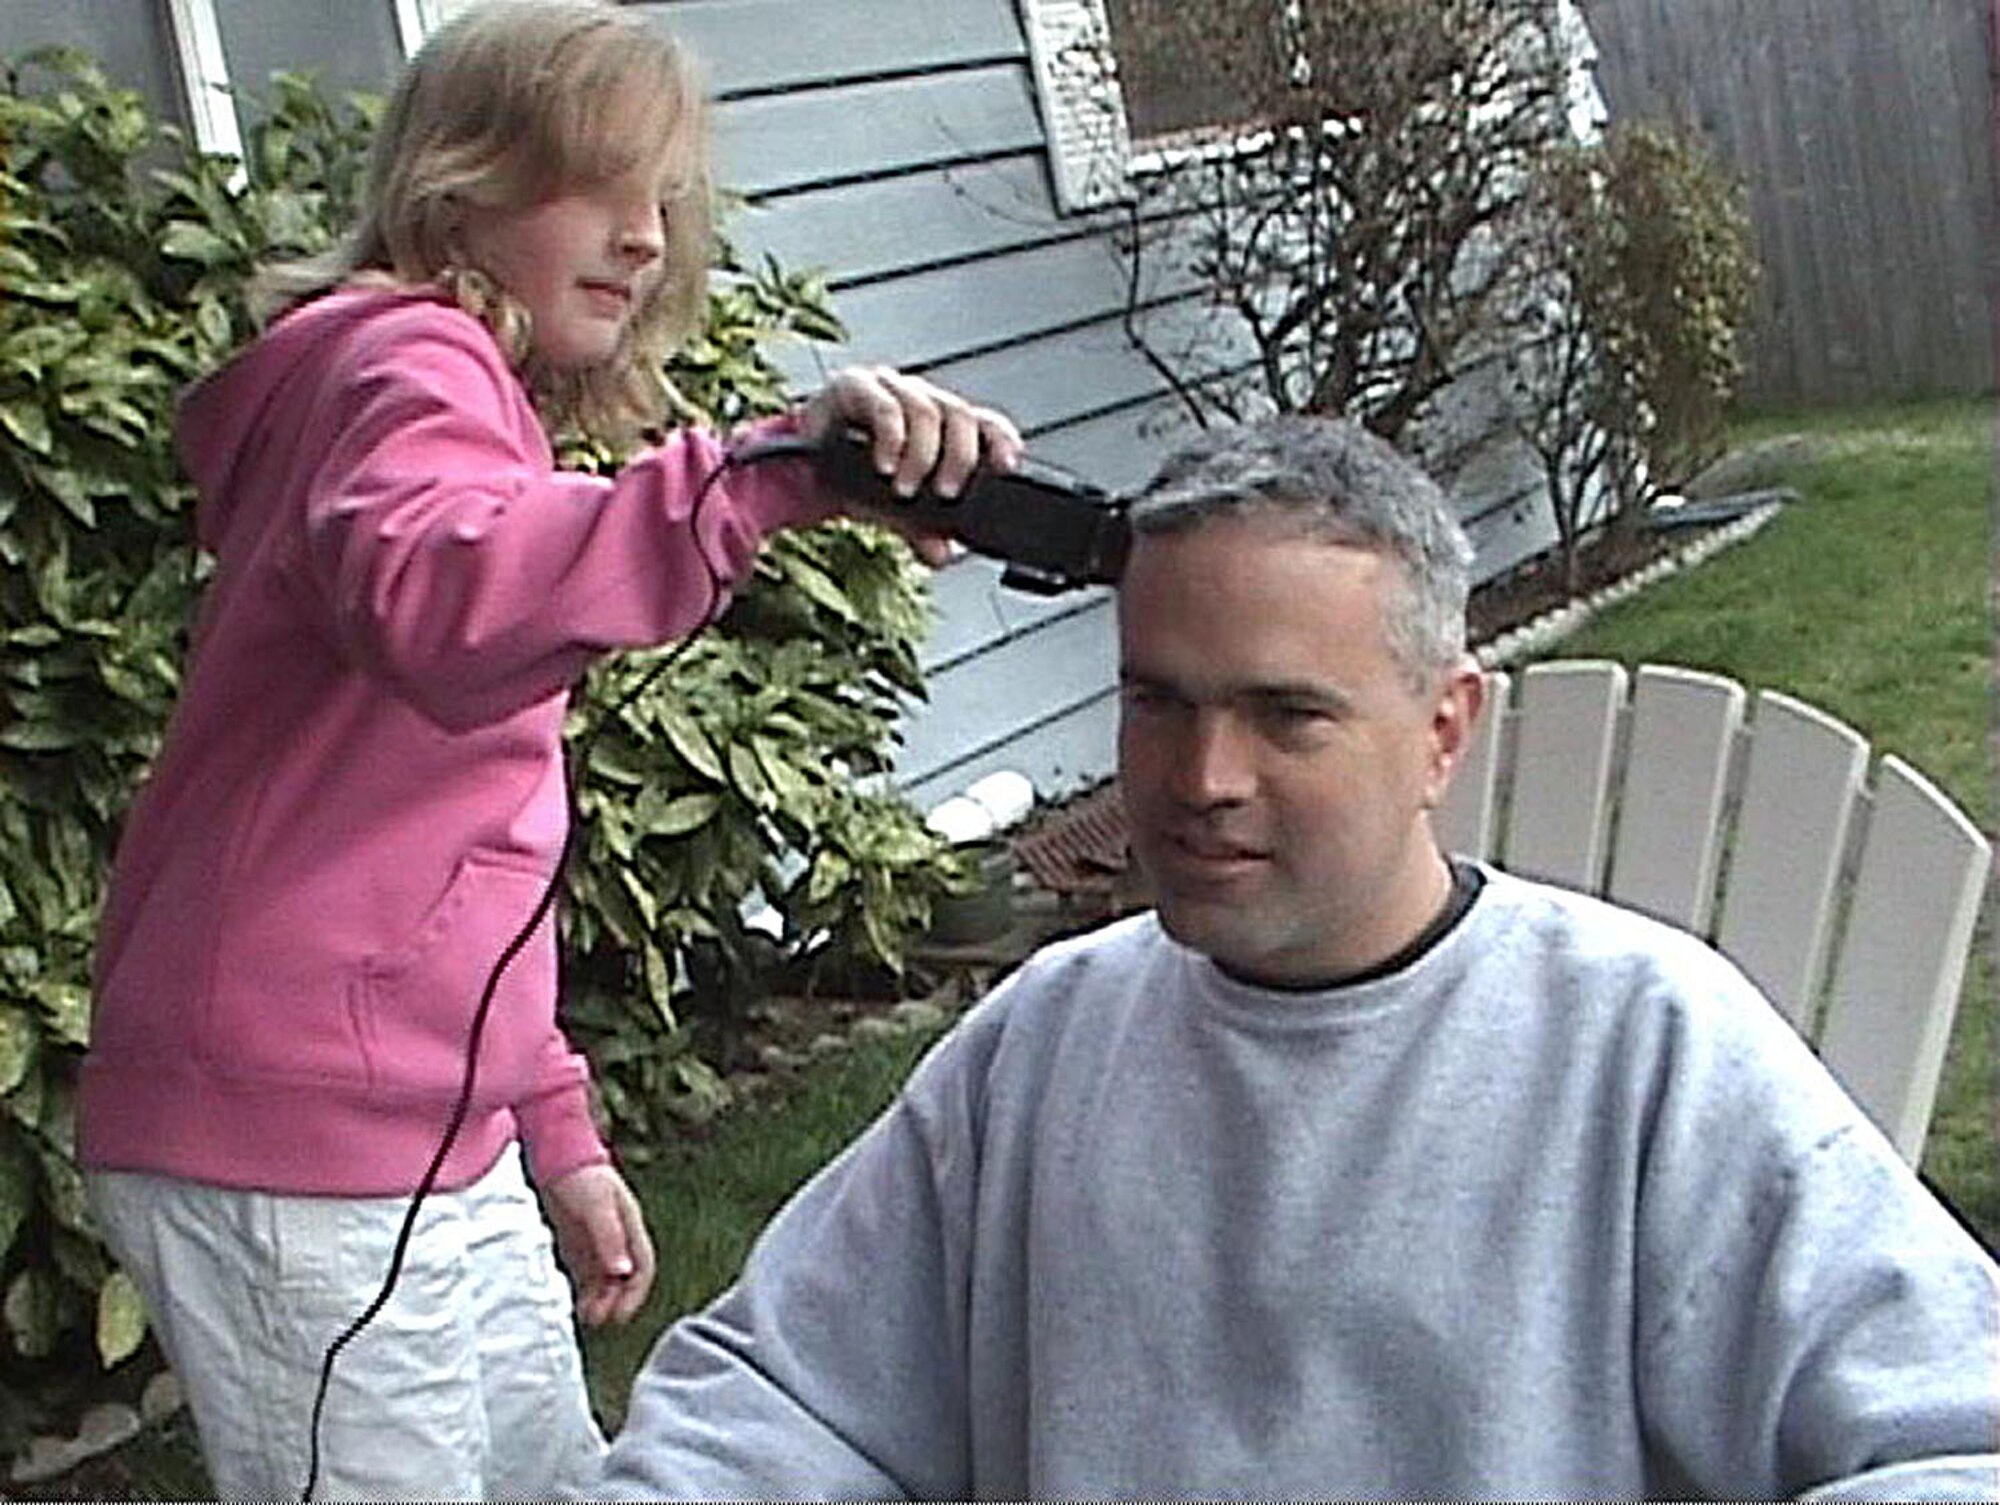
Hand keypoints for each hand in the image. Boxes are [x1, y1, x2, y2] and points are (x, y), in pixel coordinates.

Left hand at [541, 1162, 655, 1325]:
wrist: (557, 1156)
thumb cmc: (581, 1178)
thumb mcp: (597, 1208)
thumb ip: (609, 1239)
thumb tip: (622, 1271)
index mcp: (630, 1226)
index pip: (642, 1268)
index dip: (635, 1294)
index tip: (620, 1315)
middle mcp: (618, 1237)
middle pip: (625, 1278)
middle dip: (616, 1302)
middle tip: (599, 1321)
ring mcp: (599, 1241)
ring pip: (607, 1280)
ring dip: (601, 1301)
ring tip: (588, 1318)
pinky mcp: (580, 1244)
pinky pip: (589, 1275)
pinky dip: (587, 1293)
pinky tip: (578, 1306)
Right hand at [801, 366, 1022, 564]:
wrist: (802, 469)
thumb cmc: (857, 479)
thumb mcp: (896, 510)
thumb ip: (923, 531)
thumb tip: (942, 555)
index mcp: (942, 423)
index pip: (985, 422)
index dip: (1001, 440)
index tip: (1007, 466)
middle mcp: (921, 399)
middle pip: (960, 415)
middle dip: (959, 458)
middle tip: (947, 493)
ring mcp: (890, 388)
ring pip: (926, 411)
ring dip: (921, 456)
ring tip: (906, 489)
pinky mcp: (856, 386)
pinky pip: (885, 407)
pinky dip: (891, 439)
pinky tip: (885, 466)